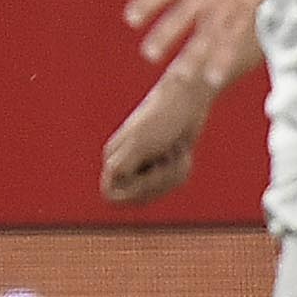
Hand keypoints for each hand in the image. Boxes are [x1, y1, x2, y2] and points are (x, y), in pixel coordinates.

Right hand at [102, 71, 215, 205]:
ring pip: (159, 191)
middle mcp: (126, 163)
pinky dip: (182, 170)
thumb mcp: (140, 143)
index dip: (130, 194)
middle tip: (168, 154)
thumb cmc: (163, 117)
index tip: (147, 179)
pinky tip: (183, 152)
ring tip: (178, 150)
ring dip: (175, 173)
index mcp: (113, 158)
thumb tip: (108, 187)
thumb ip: (121, 166)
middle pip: (140, 197)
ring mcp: (145, 165)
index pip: (110, 195)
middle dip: (160, 180)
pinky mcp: (164, 164)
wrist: (188, 99)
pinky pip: (172, 184)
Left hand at [123, 0, 283, 92]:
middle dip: (167, 34)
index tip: (130, 19)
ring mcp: (228, 4)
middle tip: (148, 55)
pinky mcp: (244, 15)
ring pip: (209, 33)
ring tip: (178, 77)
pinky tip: (212, 79)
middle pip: (186, 14)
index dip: (148, 2)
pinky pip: (233, 40)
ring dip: (194, 55)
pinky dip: (223, 59)